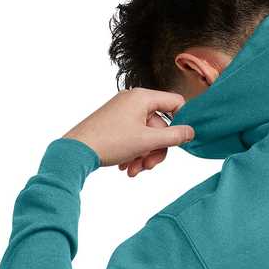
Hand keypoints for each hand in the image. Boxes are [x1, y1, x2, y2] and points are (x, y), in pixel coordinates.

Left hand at [63, 88, 193, 170]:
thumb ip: (174, 137)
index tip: (182, 141)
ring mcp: (122, 112)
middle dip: (156, 150)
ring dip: (144, 156)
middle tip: (149, 166)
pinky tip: (126, 167)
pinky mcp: (114, 123)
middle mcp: (133, 101)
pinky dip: (134, 153)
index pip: (175, 103)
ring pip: (147, 135)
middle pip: (160, 126)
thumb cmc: (110, 141)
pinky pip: (134, 137)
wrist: (76, 150)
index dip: (182, 122)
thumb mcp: (148, 141)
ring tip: (134, 171)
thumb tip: (191, 132)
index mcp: (142, 97)